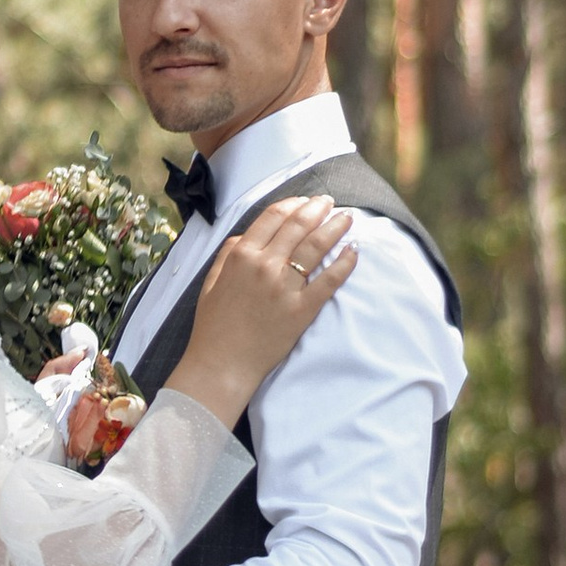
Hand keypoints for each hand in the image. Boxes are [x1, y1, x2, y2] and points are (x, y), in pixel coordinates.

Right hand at [166, 194, 357, 432]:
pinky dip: (344, 263)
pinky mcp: (302, 309)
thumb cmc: (214, 326)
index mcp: (241, 255)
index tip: (306, 201)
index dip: (294, 204)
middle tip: (330, 202)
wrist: (222, 364)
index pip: (274, 217)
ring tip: (348, 218)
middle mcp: (264, 265)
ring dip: (335, 227)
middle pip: (299, 225)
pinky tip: (354, 250)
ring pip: (316, 246)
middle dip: (318, 208)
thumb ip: (228, 254)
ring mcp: (285, 287)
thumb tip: (248, 234)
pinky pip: (329, 281)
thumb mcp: (210, 282)